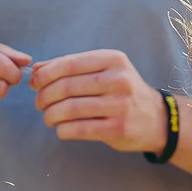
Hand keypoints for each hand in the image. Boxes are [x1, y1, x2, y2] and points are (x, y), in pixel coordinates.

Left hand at [30, 50, 168, 152]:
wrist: (157, 119)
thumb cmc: (125, 93)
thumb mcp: (106, 71)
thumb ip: (73, 68)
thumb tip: (37, 70)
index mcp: (113, 60)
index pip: (69, 64)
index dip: (45, 74)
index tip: (34, 83)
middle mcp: (118, 80)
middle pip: (67, 87)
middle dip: (45, 96)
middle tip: (39, 104)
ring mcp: (119, 105)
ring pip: (70, 109)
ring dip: (51, 115)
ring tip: (48, 118)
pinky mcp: (117, 129)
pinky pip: (79, 129)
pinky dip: (63, 130)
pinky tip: (61, 129)